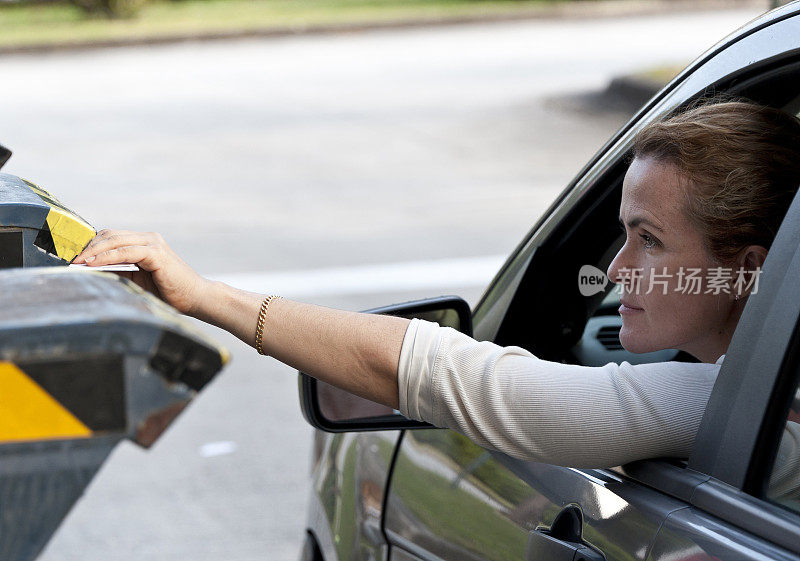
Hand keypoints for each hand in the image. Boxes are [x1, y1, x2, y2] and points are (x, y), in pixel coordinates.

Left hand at [73, 230, 206, 314]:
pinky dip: (106, 257)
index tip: (73, 257)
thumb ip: (119, 271)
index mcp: (145, 242)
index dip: (91, 245)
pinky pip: (125, 252)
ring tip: (76, 262)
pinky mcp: (157, 253)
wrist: (196, 299)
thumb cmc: (170, 293)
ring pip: (115, 240)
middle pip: (110, 235)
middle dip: (88, 247)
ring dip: (93, 251)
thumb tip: (91, 270)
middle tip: (70, 259)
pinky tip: (92, 264)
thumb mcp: (138, 280)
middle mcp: (149, 238)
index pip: (111, 237)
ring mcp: (154, 243)